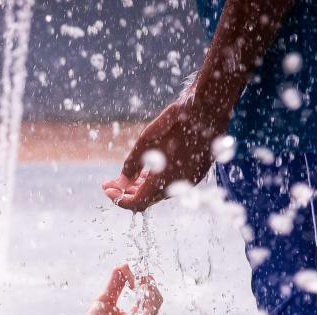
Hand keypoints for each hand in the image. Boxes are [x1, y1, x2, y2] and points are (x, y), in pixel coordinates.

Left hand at [76, 264, 162, 314]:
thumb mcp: (106, 297)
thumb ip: (116, 283)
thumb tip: (123, 265)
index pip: (149, 297)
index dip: (145, 281)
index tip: (133, 271)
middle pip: (157, 299)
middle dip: (150, 282)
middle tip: (140, 272)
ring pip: (156, 302)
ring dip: (149, 286)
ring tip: (139, 277)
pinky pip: (149, 308)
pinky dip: (146, 294)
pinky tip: (137, 285)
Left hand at [102, 91, 225, 211]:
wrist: (208, 107)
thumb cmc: (175, 122)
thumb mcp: (146, 142)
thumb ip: (132, 165)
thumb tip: (121, 183)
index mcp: (164, 182)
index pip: (137, 204)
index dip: (119, 199)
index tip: (108, 190)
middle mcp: (178, 186)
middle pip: (148, 198)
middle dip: (128, 192)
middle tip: (112, 183)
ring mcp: (189, 180)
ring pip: (161, 191)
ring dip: (142, 186)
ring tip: (127, 176)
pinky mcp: (197, 172)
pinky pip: (173, 182)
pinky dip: (157, 180)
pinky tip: (148, 169)